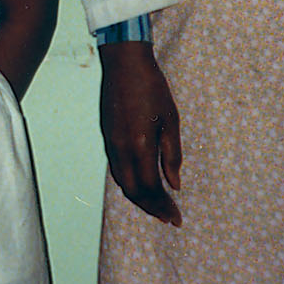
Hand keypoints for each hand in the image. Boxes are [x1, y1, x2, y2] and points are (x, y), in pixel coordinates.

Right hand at [99, 40, 182, 225]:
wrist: (124, 64)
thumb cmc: (153, 89)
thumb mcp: (171, 120)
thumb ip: (172, 155)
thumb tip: (175, 184)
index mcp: (140, 146)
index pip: (151, 188)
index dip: (163, 206)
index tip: (176, 218)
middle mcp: (122, 150)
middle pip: (133, 192)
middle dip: (151, 208)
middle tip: (169, 217)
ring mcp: (111, 144)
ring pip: (123, 182)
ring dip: (140, 198)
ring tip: (157, 206)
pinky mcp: (107, 137)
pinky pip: (118, 170)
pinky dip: (131, 183)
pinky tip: (143, 184)